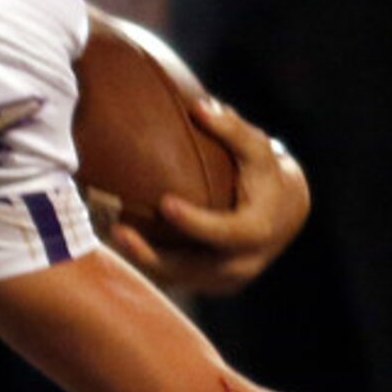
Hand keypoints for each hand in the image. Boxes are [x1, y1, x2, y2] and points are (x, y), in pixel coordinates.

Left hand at [107, 95, 309, 296]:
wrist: (285, 213)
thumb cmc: (265, 172)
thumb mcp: (258, 148)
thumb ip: (232, 128)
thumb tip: (199, 107)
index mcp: (258, 231)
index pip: (226, 233)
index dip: (196, 222)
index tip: (164, 203)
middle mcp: (242, 264)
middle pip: (192, 268)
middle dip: (152, 256)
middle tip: (116, 232)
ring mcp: (224, 280)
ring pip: (177, 279)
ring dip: (140, 261)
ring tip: (107, 235)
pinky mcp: (209, 284)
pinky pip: (174, 278)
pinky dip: (147, 262)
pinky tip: (117, 239)